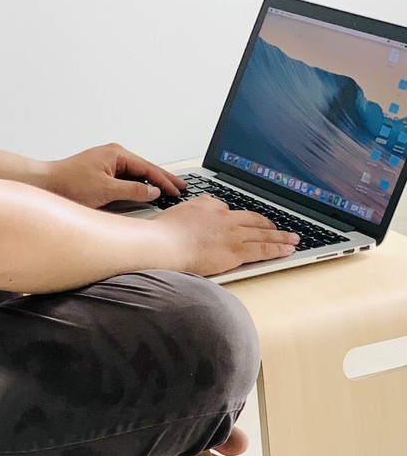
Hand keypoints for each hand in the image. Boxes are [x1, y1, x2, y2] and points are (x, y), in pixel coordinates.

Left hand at [42, 143, 186, 208]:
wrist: (44, 183)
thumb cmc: (68, 184)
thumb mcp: (106, 190)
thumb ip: (133, 191)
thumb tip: (153, 191)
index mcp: (116, 154)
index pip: (148, 168)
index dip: (165, 181)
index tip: (178, 190)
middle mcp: (113, 155)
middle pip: (144, 169)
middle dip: (162, 180)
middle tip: (180, 188)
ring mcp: (106, 163)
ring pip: (135, 174)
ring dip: (150, 183)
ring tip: (167, 191)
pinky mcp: (99, 172)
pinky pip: (124, 178)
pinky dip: (136, 186)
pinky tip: (144, 192)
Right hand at [154, 196, 299, 275]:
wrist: (164, 244)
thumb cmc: (161, 235)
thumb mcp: (173, 215)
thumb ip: (186, 215)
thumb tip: (188, 219)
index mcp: (207, 205)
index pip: (227, 209)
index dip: (236, 218)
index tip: (240, 223)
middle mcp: (224, 216)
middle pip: (252, 219)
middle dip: (267, 224)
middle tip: (276, 227)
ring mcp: (232, 233)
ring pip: (263, 233)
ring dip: (280, 236)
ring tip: (292, 238)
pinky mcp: (237, 250)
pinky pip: (263, 248)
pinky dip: (278, 248)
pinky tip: (288, 249)